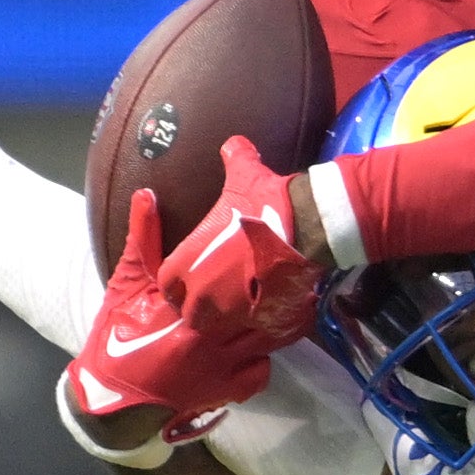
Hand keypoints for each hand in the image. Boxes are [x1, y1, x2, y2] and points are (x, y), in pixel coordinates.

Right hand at [60, 170, 308, 437]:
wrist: (112, 395)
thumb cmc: (118, 333)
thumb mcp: (128, 283)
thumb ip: (142, 239)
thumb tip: (147, 193)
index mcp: (183, 306)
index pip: (229, 276)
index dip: (254, 259)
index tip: (273, 240)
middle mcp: (205, 336)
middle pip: (259, 308)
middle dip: (272, 290)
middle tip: (286, 272)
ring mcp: (219, 365)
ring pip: (265, 339)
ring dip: (272, 323)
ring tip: (280, 305)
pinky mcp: (225, 390)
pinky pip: (261, 372)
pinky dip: (262, 360)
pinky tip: (253, 347)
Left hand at [168, 136, 321, 355]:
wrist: (307, 226)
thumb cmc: (265, 201)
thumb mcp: (244, 175)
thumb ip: (234, 160)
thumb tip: (234, 145)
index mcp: (188, 262)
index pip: (168, 284)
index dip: (180, 280)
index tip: (193, 274)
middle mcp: (205, 293)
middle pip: (190, 313)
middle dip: (201, 305)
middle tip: (217, 292)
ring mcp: (233, 311)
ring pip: (220, 326)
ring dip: (227, 317)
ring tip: (242, 303)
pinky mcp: (262, 320)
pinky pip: (254, 330)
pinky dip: (259, 320)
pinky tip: (269, 306)